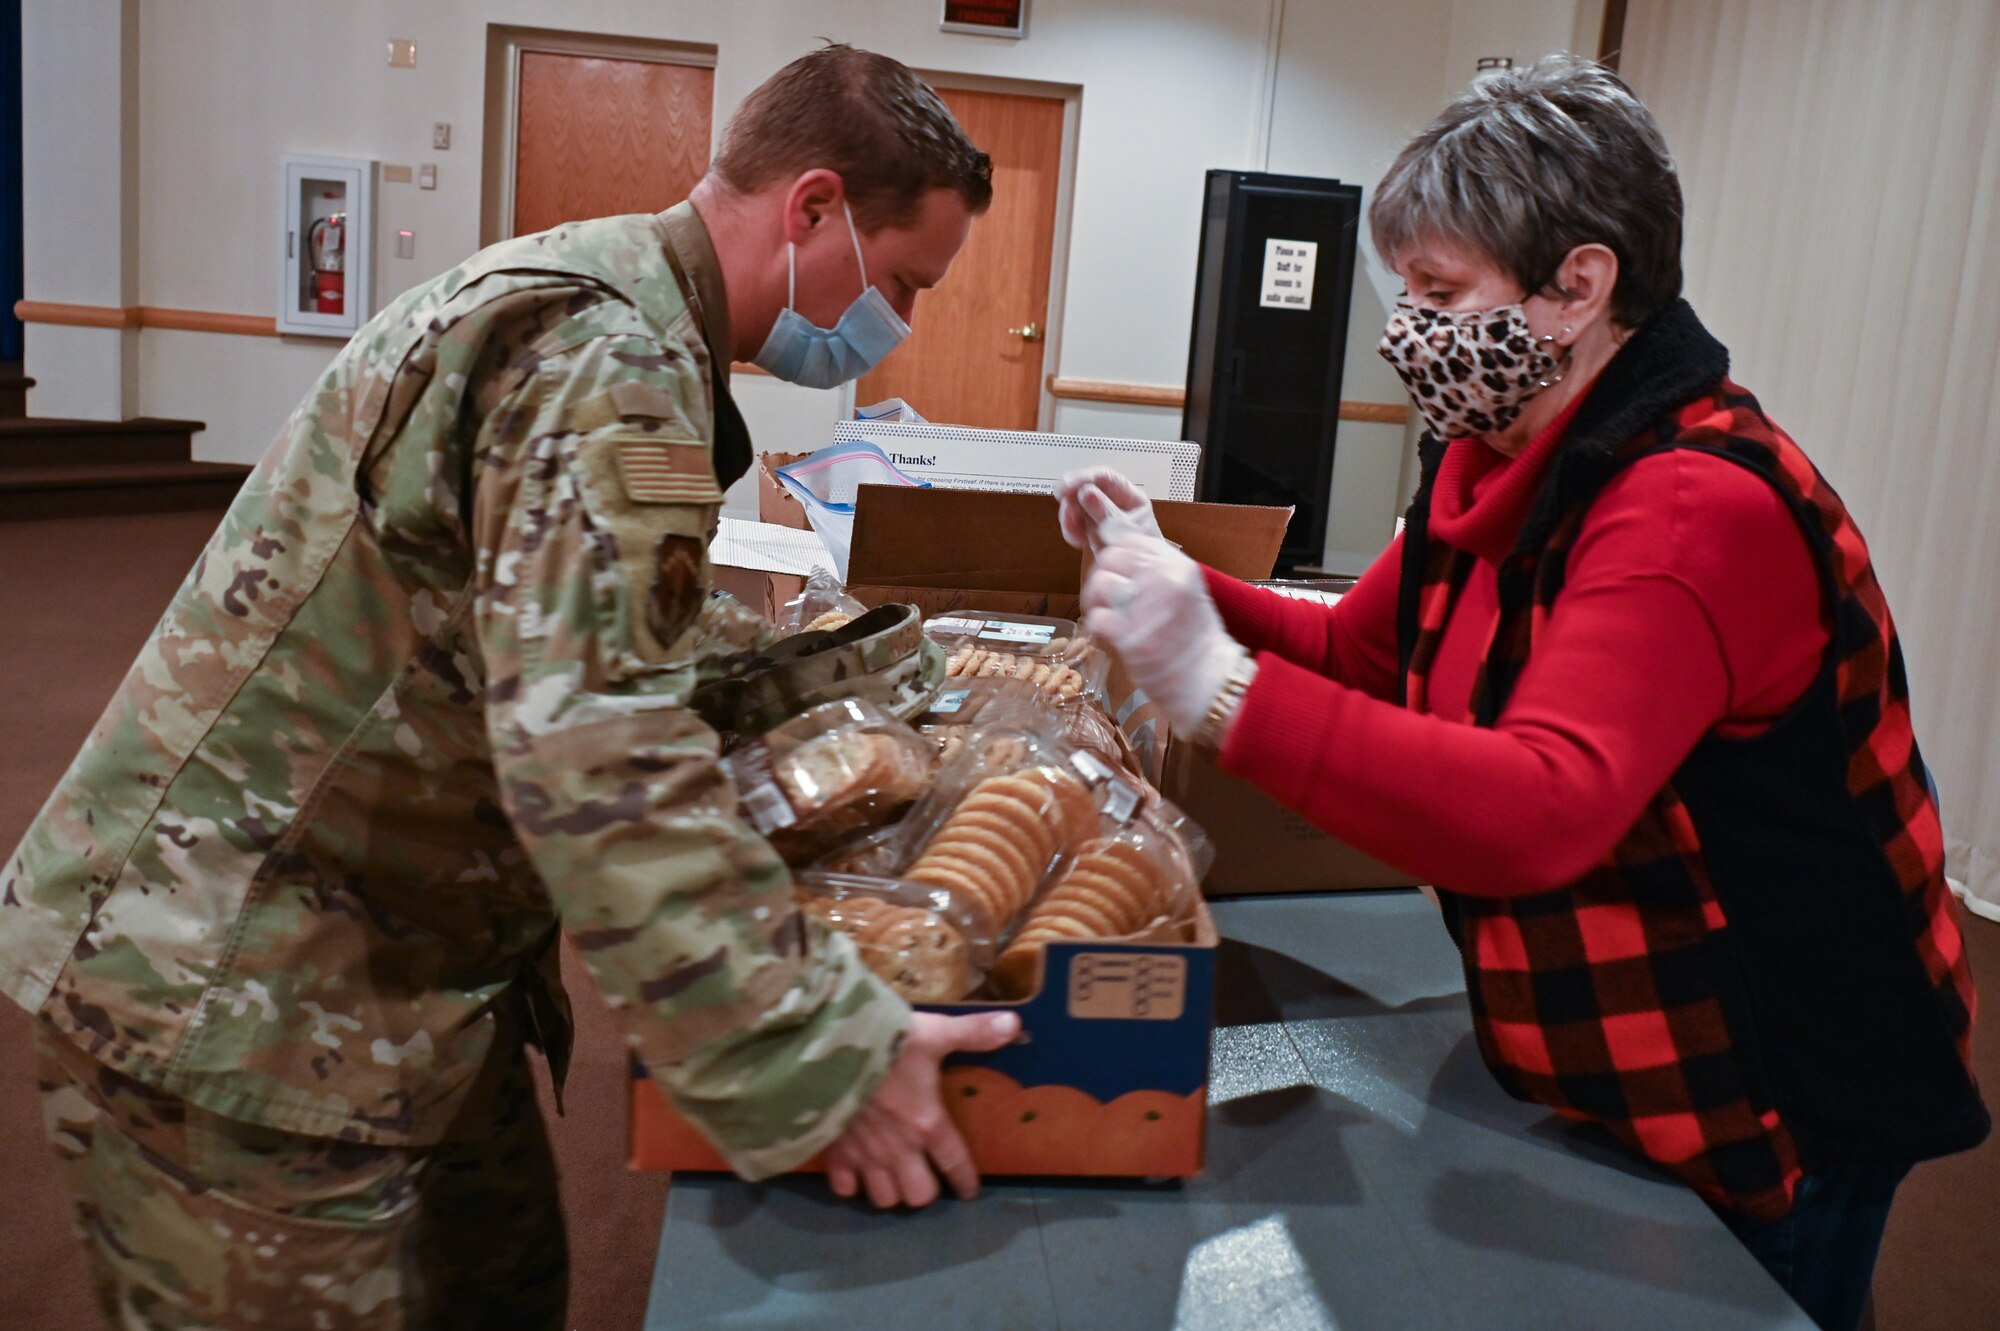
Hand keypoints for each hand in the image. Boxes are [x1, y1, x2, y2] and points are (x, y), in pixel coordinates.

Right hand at [826, 1010, 1019, 1207]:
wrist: (826, 1047)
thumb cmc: (885, 1041)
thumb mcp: (934, 1031)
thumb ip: (973, 1033)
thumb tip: (1015, 1024)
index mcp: (927, 1123)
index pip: (955, 1164)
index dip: (965, 1182)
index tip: (969, 1192)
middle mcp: (899, 1148)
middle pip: (919, 1195)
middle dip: (925, 1190)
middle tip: (925, 1173)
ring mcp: (864, 1155)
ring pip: (884, 1198)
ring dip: (891, 1190)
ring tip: (893, 1174)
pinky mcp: (834, 1152)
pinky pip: (844, 1187)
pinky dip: (851, 1184)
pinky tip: (855, 1171)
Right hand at [1057, 467, 1161, 551]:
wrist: (1141, 581)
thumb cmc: (1143, 555)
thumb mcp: (1127, 532)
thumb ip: (1107, 512)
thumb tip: (1087, 492)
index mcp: (1130, 497)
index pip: (1104, 477)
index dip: (1083, 478)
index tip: (1065, 487)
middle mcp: (1114, 503)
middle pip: (1086, 489)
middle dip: (1072, 500)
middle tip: (1067, 515)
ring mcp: (1101, 515)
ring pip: (1076, 505)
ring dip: (1069, 517)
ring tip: (1074, 533)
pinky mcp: (1091, 529)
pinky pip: (1074, 523)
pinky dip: (1071, 530)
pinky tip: (1076, 539)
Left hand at [1081, 535, 1245, 734]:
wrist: (1209, 680)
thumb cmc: (1194, 638)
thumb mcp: (1184, 591)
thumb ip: (1155, 572)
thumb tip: (1117, 554)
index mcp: (1178, 566)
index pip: (1130, 540)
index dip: (1117, 557)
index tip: (1120, 575)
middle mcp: (1164, 580)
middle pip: (1110, 558)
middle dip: (1103, 577)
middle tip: (1108, 599)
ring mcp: (1148, 608)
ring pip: (1100, 584)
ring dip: (1095, 601)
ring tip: (1108, 616)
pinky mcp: (1132, 637)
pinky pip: (1096, 617)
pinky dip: (1097, 626)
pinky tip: (1109, 635)